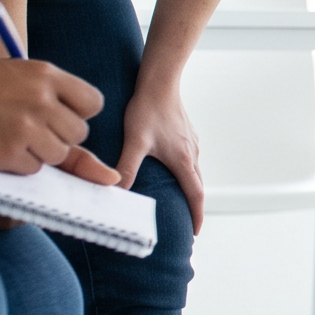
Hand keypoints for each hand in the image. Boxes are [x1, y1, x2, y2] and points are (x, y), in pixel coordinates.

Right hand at [0, 54, 117, 183]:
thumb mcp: (8, 78)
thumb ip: (48, 101)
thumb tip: (106, 170)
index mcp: (45, 73)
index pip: (92, 102)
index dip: (74, 113)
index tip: (51, 115)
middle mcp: (42, 98)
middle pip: (77, 133)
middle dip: (54, 136)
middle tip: (17, 127)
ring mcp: (26, 126)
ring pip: (57, 154)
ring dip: (35, 153)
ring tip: (0, 135)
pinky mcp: (6, 152)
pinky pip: (30, 170)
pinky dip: (12, 165)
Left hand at [118, 80, 204, 230]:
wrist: (161, 81)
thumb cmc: (148, 109)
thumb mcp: (135, 141)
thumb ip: (127, 166)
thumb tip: (117, 191)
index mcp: (182, 159)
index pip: (195, 194)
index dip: (196, 215)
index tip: (195, 232)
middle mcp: (191, 152)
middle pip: (197, 185)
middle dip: (194, 205)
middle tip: (188, 222)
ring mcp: (191, 141)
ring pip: (193, 171)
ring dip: (190, 187)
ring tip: (180, 199)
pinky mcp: (186, 133)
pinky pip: (189, 158)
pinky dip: (185, 171)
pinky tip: (172, 168)